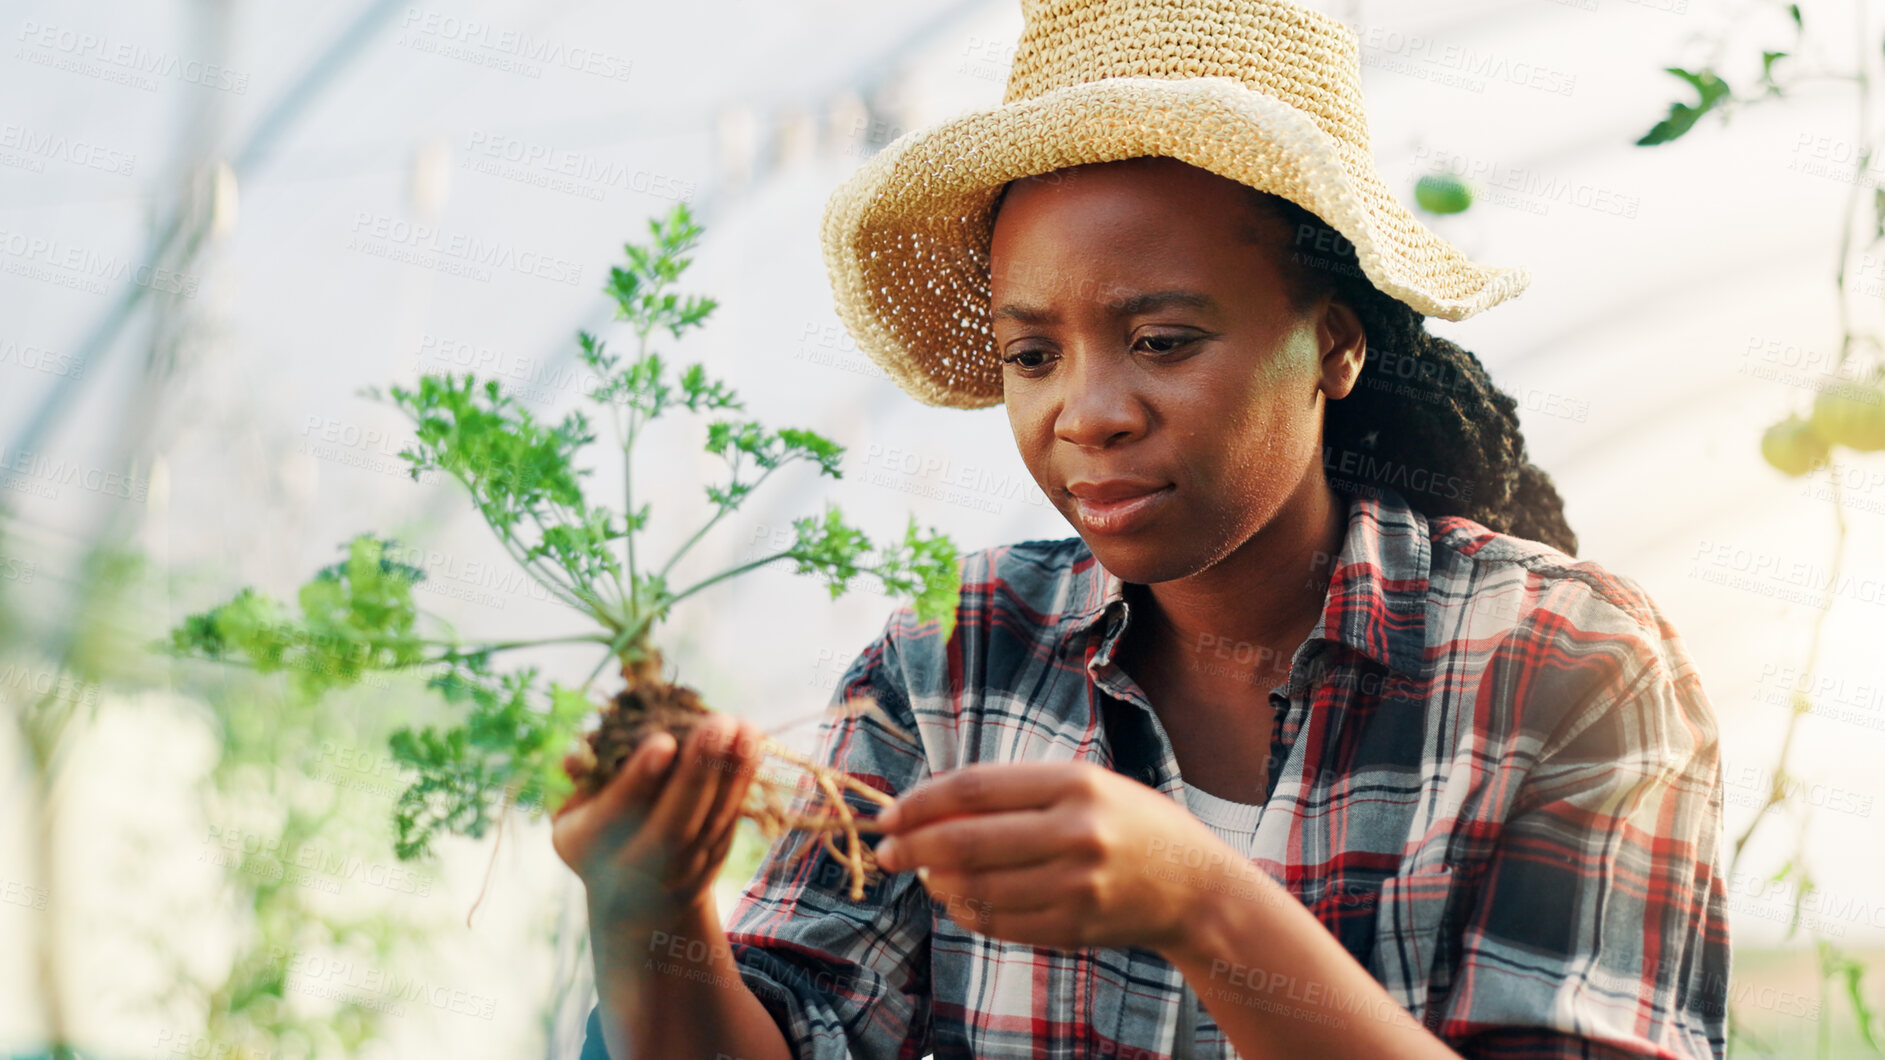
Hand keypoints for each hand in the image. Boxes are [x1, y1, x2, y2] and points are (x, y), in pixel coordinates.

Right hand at [551, 714, 764, 940]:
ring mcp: (683, 867)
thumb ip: (573, 784)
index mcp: (591, 845)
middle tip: (716, 724)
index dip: (639, 778)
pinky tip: (752, 741)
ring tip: (743, 726)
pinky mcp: (715, 857)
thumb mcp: (569, 818)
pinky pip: (732, 815)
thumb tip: (572, 759)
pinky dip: (744, 779)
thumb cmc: (595, 838)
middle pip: (675, 823)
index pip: (617, 811)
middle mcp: (639, 864)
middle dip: (697, 771)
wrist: (635, 901)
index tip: (663, 742)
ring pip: (712, 819)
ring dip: (732, 770)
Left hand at [872, 760, 1277, 954]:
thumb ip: (1012, 793)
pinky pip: (1000, 923)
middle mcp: (1078, 834)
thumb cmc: (1127, 823)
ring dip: (936, 882)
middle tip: (885, 851)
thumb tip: (926, 806)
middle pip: (966, 841)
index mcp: (1076, 784)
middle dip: (912, 848)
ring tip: (924, 874)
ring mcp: (1078, 887)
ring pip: (977, 888)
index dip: (921, 803)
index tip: (889, 814)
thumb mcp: (1082, 786)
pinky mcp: (1075, 927)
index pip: (975, 789)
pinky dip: (966, 912)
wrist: (1194, 885)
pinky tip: (956, 899)